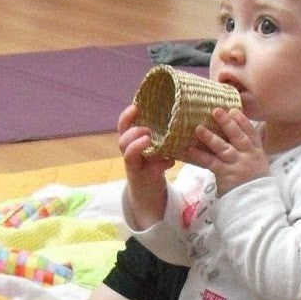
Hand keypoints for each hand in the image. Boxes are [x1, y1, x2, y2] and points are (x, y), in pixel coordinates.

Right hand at [116, 104, 171, 228]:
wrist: (149, 192)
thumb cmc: (152, 164)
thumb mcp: (152, 147)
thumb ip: (157, 135)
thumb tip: (178, 113)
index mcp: (131, 143)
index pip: (123, 127)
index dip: (126, 116)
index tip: (136, 107)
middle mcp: (129, 154)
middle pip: (122, 140)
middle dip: (133, 132)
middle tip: (148, 130)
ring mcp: (134, 167)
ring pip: (128, 154)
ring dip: (138, 146)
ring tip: (149, 140)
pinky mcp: (143, 178)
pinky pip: (149, 170)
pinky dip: (161, 163)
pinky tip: (171, 160)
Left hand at [183, 108, 268, 194]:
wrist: (255, 205)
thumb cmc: (255, 186)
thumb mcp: (259, 167)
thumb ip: (250, 153)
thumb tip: (238, 140)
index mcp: (257, 153)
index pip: (251, 133)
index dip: (242, 121)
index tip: (233, 109)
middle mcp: (248, 156)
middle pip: (237, 136)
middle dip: (226, 122)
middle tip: (216, 110)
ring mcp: (237, 165)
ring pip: (223, 147)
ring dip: (210, 136)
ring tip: (198, 128)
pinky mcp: (226, 175)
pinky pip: (211, 163)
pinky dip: (200, 155)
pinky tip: (190, 149)